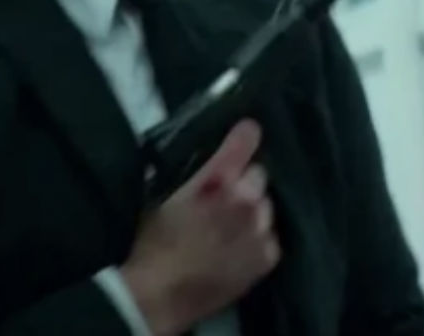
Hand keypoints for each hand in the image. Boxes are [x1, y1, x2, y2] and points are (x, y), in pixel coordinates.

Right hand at [119, 119, 279, 335]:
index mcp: (217, 180)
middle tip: (225, 199)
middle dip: (244, 183)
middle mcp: (246, 199)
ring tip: (232, 227)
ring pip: (266, 206)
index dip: (246, 135)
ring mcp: (260, 229)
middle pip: (259, 175)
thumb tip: (203, 165)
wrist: (160, 294)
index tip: (249, 129)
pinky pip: (270, 236)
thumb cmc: (152, 242)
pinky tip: (239, 247)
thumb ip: (190, 177)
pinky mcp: (268, 256)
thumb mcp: (163, 197)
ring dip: (253, 211)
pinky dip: (258, 238)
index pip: (243, 143)